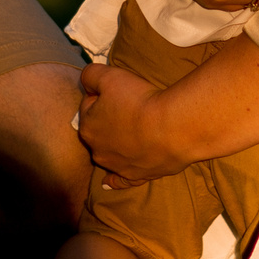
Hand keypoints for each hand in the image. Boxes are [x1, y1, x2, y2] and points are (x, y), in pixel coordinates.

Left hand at [77, 63, 182, 185]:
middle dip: (110, 119)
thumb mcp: (110, 75)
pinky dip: (114, 180)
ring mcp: (116, 166)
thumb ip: (90, 75)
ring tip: (137, 130)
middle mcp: (97, 150)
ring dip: (117, 143)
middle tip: (132, 108)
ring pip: (110, 152)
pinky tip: (108, 182)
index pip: (89, 105)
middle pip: (99, 129)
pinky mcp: (135, 177)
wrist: (171, 128)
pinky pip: (119, 180)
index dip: (104, 94)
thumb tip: (87, 81)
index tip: (121, 91)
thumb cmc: (139, 100)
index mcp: (87, 126)